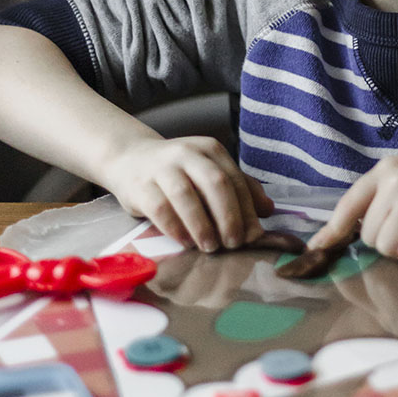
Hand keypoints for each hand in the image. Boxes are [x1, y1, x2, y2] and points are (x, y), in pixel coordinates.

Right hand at [101, 134, 273, 251]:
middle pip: (215, 183)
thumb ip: (238, 188)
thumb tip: (268, 210)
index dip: (246, 209)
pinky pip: (160, 208)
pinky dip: (176, 228)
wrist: (130, 159)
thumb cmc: (179, 172)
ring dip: (202, 225)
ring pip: (186, 196)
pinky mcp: (140, 185)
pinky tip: (186, 242)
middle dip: (228, 217)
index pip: (234, 179)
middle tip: (234, 244)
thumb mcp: (209, 172)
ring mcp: (161, 167)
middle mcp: (187, 153)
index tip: (254, 235)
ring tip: (211, 247)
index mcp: (210, 149)